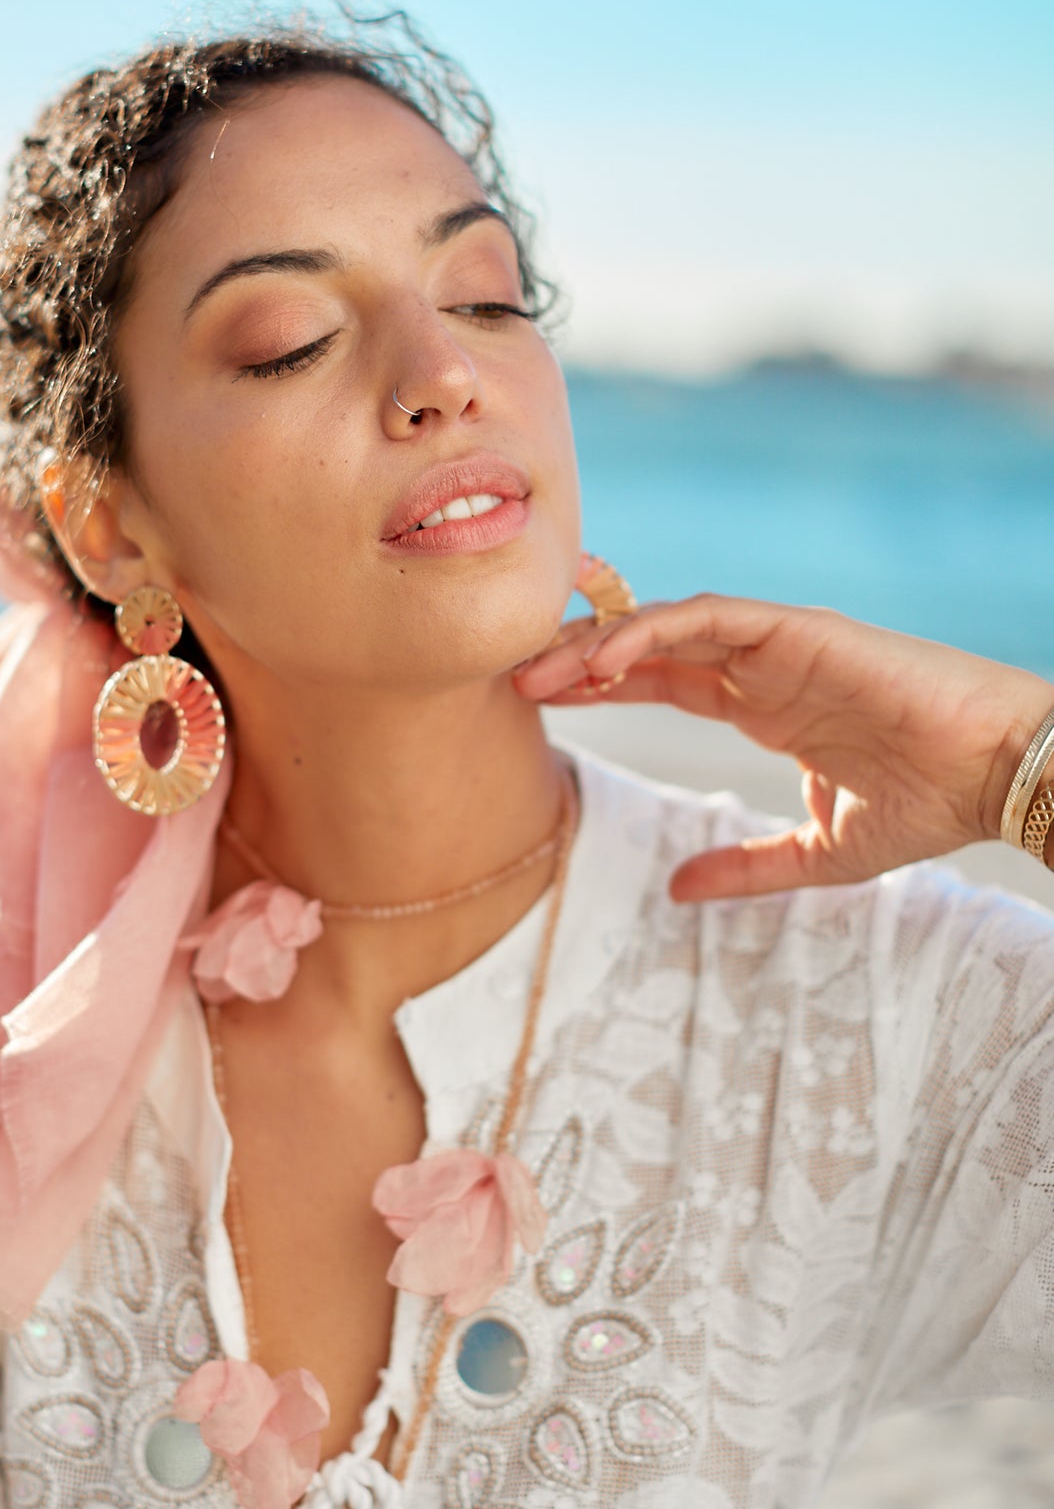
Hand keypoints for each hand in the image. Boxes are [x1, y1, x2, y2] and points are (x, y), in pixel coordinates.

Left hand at [512, 594, 1053, 901]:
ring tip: (542, 669)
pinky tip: (607, 656)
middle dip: (579, 659)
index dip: (599, 686)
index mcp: (763, 706)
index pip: (660, 681)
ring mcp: (780, 642)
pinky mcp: (801, 628)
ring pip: (668, 624)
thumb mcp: (818, 851)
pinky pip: (711, 616)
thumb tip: (677, 892)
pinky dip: (655, 628)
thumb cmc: (927, 806)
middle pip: (648, 647)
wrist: (995, 778)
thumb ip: (746, 867)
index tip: (538, 703)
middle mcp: (762, 667)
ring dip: (601, 641)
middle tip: (513, 678)